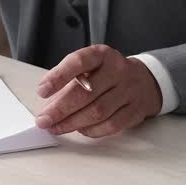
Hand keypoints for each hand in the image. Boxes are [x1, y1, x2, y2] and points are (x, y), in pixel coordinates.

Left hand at [33, 44, 161, 137]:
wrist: (143, 80)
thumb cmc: (107, 74)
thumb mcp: (89, 67)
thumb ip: (68, 81)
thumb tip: (48, 106)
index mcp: (101, 55)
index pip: (78, 62)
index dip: (58, 77)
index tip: (42, 91)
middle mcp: (117, 70)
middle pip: (85, 93)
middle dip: (60, 109)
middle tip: (43, 120)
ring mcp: (129, 91)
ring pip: (97, 112)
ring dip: (72, 123)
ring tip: (55, 127)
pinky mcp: (135, 111)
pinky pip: (110, 125)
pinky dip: (91, 130)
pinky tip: (79, 129)